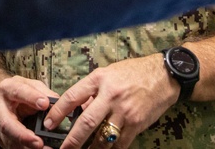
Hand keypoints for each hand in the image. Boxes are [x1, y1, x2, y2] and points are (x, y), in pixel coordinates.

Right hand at [0, 75, 58, 148]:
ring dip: (25, 147)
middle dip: (22, 135)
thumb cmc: (15, 91)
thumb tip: (57, 102)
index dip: (31, 97)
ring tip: (42, 148)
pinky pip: (11, 147)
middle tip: (39, 142)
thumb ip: (43, 92)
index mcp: (7, 89)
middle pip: (6, 124)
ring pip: (8, 140)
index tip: (45, 104)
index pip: (18, 92)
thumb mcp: (29, 85)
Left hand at [45, 54, 174, 148]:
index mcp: (100, 79)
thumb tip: (78, 111)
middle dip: (72, 140)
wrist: (164, 75)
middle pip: (86, 122)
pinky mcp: (136, 123)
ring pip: (102, 137)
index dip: (58, 112)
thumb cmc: (134, 73)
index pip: (73, 96)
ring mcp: (124, 111)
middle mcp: (111, 95)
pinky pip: (119, 144)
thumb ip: (93, 91)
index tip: (49, 124)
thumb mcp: (109, 74)